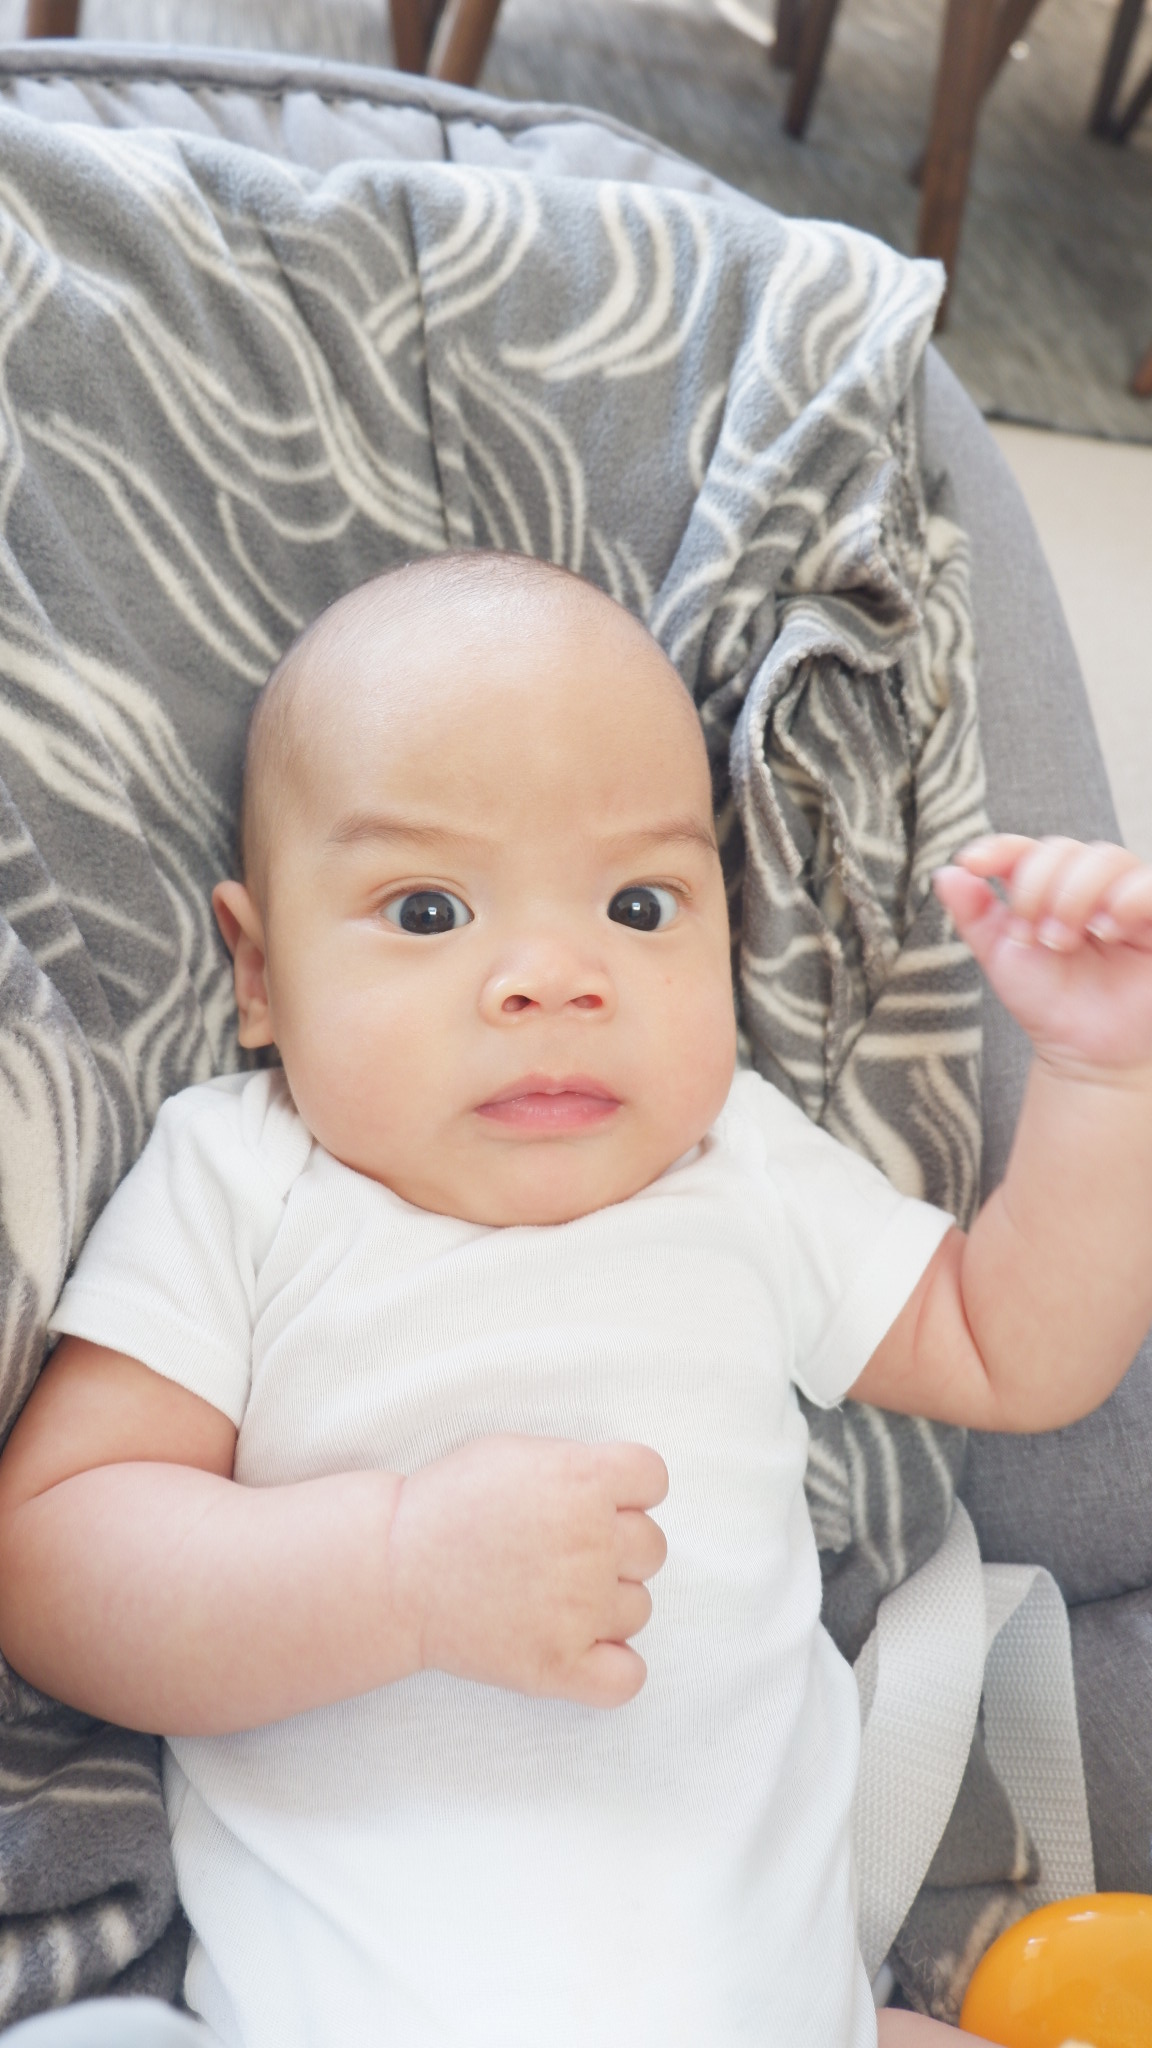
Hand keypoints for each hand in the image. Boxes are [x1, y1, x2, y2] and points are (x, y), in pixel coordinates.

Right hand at [386, 1435, 668, 1708]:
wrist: (392, 1571)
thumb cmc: (450, 1505)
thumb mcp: (517, 1453)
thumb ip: (578, 1467)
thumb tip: (619, 1492)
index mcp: (583, 1479)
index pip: (652, 1478)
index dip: (628, 1491)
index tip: (595, 1502)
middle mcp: (591, 1542)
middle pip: (651, 1548)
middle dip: (616, 1549)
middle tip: (562, 1554)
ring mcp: (579, 1608)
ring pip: (640, 1609)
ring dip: (607, 1606)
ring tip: (552, 1598)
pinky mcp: (559, 1664)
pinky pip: (628, 1677)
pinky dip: (614, 1669)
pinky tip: (583, 1651)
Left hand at [933, 836, 1151, 1073]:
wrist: (1086, 1050)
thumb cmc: (1048, 1002)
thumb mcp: (1002, 957)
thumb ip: (973, 915)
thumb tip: (947, 873)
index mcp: (1048, 888)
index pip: (1024, 850)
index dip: (998, 849)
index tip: (973, 864)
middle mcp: (1088, 884)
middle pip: (1064, 849)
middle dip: (1040, 888)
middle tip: (1037, 937)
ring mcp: (1126, 897)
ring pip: (1106, 857)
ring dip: (1077, 894)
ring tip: (1067, 940)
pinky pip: (1150, 883)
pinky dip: (1127, 897)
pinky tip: (1110, 929)